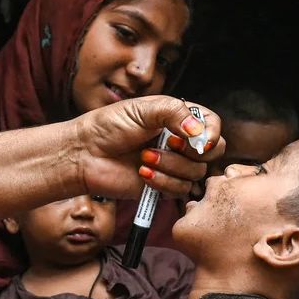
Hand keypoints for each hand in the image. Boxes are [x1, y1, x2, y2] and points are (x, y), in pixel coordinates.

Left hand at [72, 96, 224, 201]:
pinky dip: (162, 182)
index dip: (211, 133)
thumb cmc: (109, 126)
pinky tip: (142, 173)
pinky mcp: (163, 186)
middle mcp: (180, 143)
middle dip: (192, 152)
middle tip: (171, 144)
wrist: (86, 154)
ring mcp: (173, 166)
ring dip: (170, 166)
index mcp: (178, 119)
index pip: (212, 124)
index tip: (200, 139)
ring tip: (144, 157)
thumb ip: (176, 113)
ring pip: (196, 173)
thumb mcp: (143, 108)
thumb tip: (200, 133)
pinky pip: (179, 190)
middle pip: (212, 152)